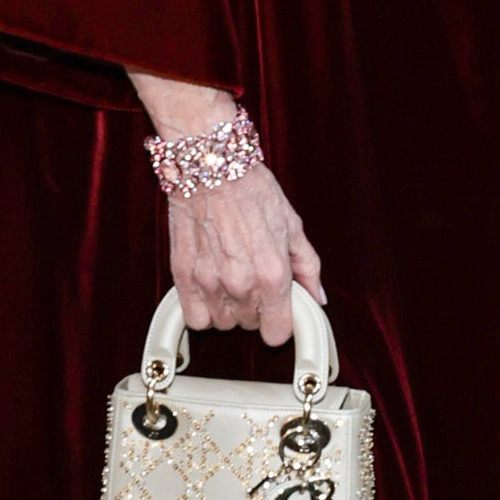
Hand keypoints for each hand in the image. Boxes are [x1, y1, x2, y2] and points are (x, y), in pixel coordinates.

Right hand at [167, 166, 323, 346]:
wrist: (211, 166)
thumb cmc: (250, 189)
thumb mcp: (292, 225)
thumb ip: (307, 267)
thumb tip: (317, 296)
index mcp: (272, 273)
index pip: (277, 332)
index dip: (280, 322)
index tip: (278, 310)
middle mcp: (240, 283)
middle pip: (250, 326)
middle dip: (255, 308)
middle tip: (253, 279)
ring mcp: (209, 281)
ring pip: (222, 324)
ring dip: (228, 309)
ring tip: (231, 279)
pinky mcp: (183, 276)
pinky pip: (194, 318)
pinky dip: (202, 310)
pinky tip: (210, 289)